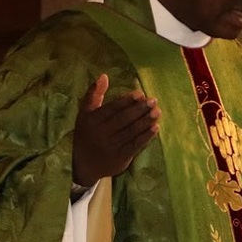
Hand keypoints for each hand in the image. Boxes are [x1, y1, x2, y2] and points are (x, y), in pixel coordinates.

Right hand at [71, 73, 159, 187]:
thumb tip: (104, 75)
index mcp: (91, 121)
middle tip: (153, 100)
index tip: (141, 93)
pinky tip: (155, 128)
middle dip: (140, 109)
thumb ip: (94, 94)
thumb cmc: (87, 134)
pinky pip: (135, 145)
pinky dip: (146, 136)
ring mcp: (111, 147)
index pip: (112, 108)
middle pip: (124, 119)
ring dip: (146, 121)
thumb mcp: (85, 114)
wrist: (84, 165)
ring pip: (131, 132)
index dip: (127, 100)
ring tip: (157, 111)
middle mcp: (100, 134)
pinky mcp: (120, 158)